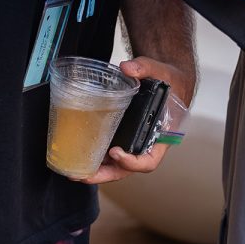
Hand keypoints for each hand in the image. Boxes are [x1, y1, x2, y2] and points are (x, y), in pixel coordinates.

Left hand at [82, 55, 193, 184]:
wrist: (169, 80)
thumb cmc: (169, 81)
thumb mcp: (161, 71)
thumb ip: (145, 68)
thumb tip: (126, 68)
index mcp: (162, 135)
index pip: (149, 160)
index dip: (132, 162)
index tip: (116, 152)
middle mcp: (147, 144)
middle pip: (127, 169)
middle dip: (105, 174)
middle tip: (84, 175)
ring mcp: (134, 143)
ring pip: (116, 165)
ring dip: (97, 171)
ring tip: (74, 172)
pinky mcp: (123, 136)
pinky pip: (111, 152)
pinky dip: (97, 157)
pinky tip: (79, 155)